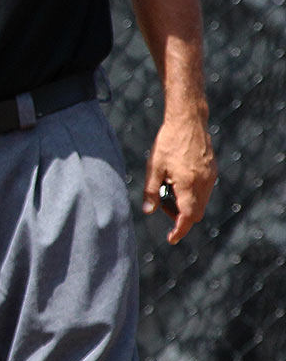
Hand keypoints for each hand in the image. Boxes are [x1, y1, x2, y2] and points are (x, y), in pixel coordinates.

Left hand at [144, 113, 215, 243]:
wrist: (188, 121)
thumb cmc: (168, 142)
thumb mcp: (154, 167)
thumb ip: (151, 191)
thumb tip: (147, 211)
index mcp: (188, 184)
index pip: (187, 217)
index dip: (179, 230)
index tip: (171, 239)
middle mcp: (203, 183)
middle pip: (196, 213)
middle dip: (181, 217)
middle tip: (163, 207)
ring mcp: (211, 177)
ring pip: (202, 203)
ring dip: (187, 205)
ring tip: (168, 190)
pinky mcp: (212, 170)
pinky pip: (205, 191)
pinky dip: (193, 194)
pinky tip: (178, 181)